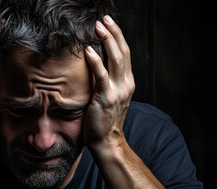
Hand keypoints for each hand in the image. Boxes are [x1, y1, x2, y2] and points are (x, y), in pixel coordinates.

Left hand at [83, 15, 134, 150]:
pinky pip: (101, 75)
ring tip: (98, 26)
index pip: (125, 54)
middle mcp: (126, 84)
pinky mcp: (106, 98)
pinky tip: (89, 50)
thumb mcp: (110, 96)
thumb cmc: (104, 119)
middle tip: (104, 18)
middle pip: (122, 52)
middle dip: (114, 32)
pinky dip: (96, 61)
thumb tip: (95, 63)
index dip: (118, 37)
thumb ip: (107, 80)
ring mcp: (118, 91)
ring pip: (115, 59)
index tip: (108, 23)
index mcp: (128, 82)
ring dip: (107, 40)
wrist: (107, 141)